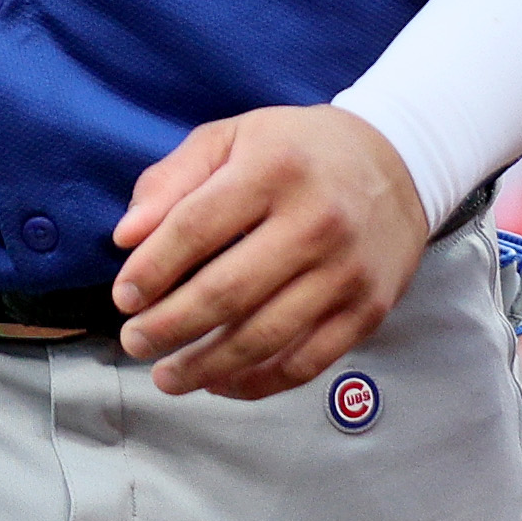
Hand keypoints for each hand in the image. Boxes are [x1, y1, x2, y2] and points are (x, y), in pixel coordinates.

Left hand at [106, 105, 424, 400]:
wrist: (399, 162)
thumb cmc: (297, 150)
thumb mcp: (231, 138)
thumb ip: (172, 180)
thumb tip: (125, 237)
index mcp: (273, 170)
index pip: (195, 228)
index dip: (151, 269)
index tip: (123, 297)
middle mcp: (316, 222)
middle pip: (227, 292)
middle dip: (169, 326)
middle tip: (133, 342)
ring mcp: (346, 272)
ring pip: (265, 337)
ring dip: (206, 366)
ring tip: (166, 376)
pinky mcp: (368, 310)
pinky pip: (307, 362)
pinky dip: (258, 382)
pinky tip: (221, 382)